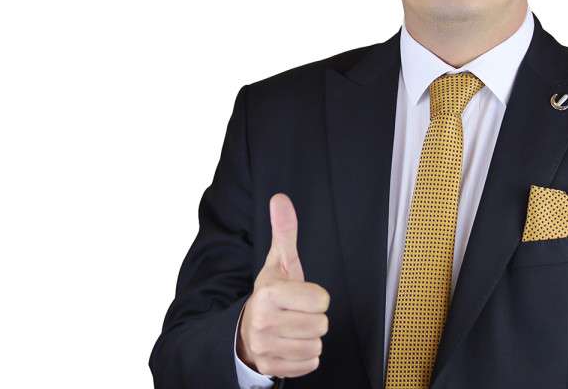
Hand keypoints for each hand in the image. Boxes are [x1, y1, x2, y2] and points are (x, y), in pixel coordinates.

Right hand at [236, 193, 329, 377]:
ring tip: (293, 328)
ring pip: (316, 345)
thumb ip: (284, 232)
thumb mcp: (278, 263)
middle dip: (313, 318)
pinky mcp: (271, 368)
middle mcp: (263, 322)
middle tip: (295, 313)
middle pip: (321, 325)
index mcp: (267, 294)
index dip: (316, 297)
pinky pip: (310, 364)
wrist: (245, 330)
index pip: (322, 300)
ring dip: (309, 337)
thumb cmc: (270, 295)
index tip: (300, 295)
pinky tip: (291, 344)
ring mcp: (265, 348)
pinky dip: (305, 357)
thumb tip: (280, 198)